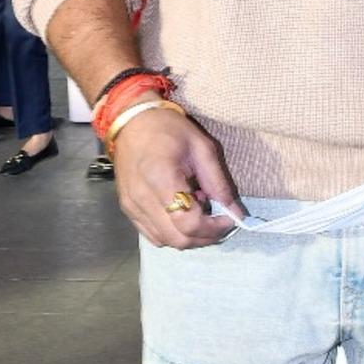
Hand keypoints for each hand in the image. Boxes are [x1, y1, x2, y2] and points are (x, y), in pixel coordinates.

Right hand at [111, 107, 244, 248]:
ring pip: (166, 241)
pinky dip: (172, 232)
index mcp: (161, 179)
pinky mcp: (127, 210)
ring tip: (196, 209)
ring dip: (188, 235)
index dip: (214, 228)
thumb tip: (235, 212)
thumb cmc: (168, 129)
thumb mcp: (202, 148)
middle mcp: (142, 198)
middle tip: (217, 218)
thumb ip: (219, 183)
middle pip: (178, 240)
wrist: (131, 122)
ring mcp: (131, 207)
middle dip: (204, 236)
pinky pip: (153, 235)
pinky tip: (180, 212)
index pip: (189, 224)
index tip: (229, 218)